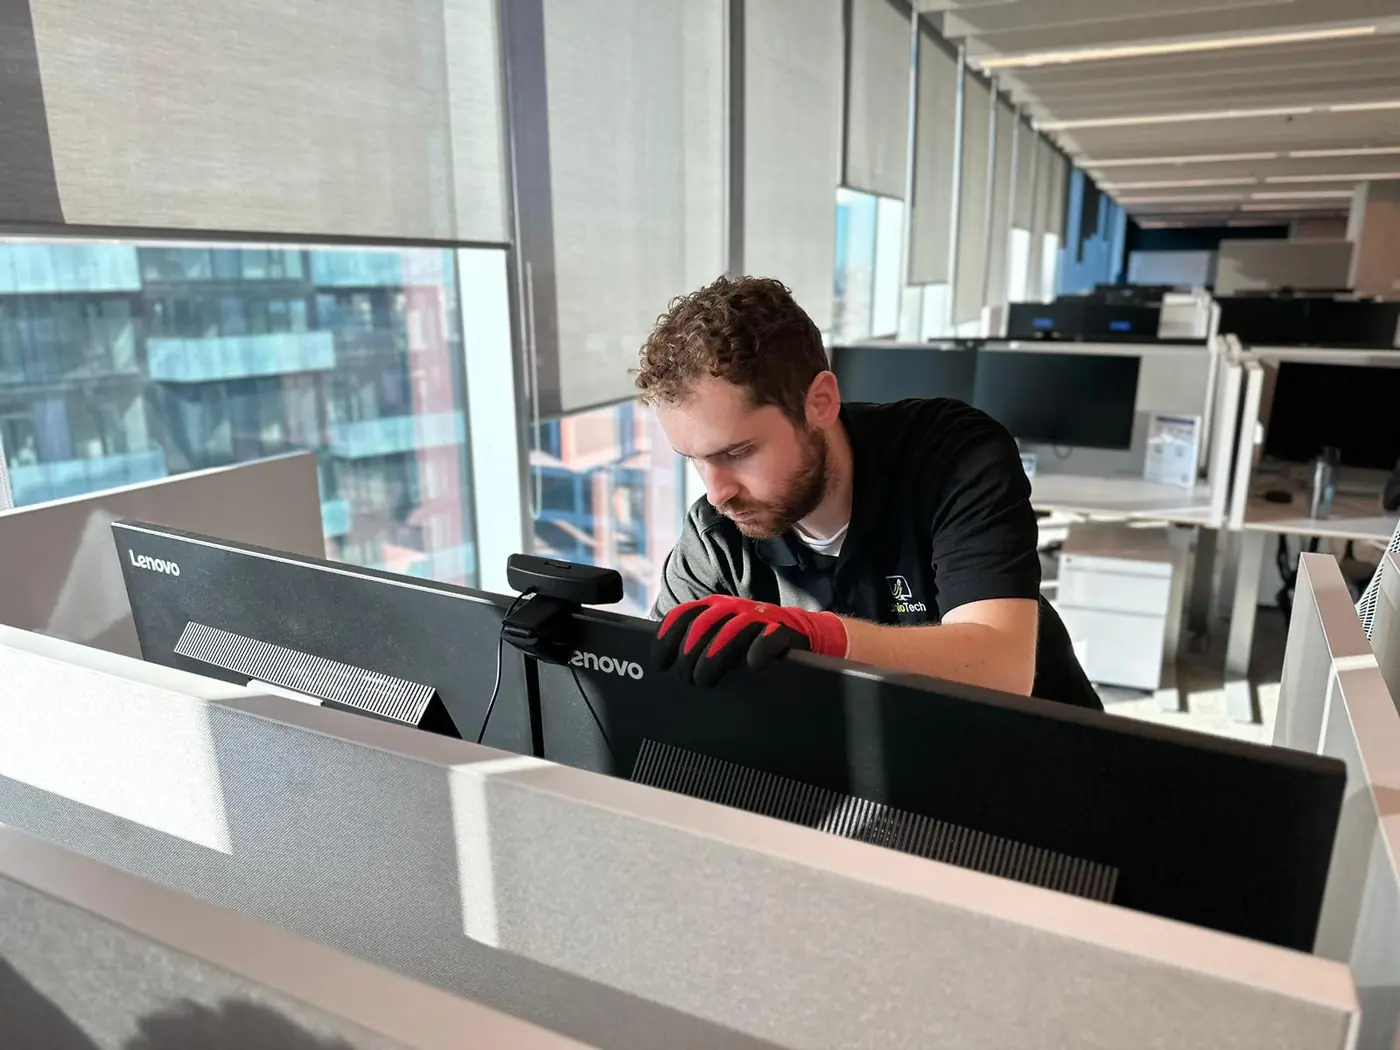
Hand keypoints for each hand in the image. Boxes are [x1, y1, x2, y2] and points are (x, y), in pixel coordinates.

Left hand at [655, 595, 847, 686]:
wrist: (803, 635)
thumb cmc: (752, 641)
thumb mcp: (721, 637)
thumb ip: (697, 643)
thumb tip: (663, 664)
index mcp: (715, 607)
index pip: (684, 616)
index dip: (667, 638)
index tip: (659, 664)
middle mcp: (734, 608)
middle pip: (704, 625)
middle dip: (689, 653)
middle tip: (685, 679)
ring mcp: (760, 618)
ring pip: (732, 630)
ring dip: (715, 655)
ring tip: (704, 680)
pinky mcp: (785, 632)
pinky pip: (771, 637)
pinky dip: (760, 649)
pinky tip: (752, 664)